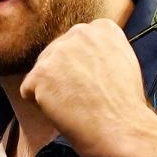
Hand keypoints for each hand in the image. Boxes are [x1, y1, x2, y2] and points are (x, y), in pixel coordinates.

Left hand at [18, 19, 156, 156]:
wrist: (123, 129)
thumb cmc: (126, 106)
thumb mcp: (124, 62)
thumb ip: (101, 53)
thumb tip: (81, 60)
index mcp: (102, 28)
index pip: (77, 44)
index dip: (80, 68)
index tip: (92, 83)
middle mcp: (79, 32)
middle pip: (57, 56)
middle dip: (63, 77)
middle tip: (82, 98)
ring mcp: (57, 52)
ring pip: (42, 73)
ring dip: (52, 90)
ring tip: (75, 106)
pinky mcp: (40, 73)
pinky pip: (29, 90)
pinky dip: (40, 105)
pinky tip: (63, 112)